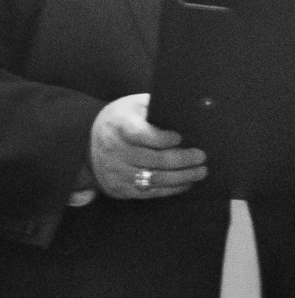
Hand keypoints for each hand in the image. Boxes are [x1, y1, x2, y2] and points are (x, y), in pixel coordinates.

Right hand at [89, 94, 205, 199]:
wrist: (89, 139)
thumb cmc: (123, 119)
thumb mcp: (135, 105)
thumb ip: (156, 106)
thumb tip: (187, 108)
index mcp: (120, 126)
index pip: (142, 135)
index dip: (162, 139)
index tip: (180, 137)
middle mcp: (115, 150)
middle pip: (154, 160)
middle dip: (183, 160)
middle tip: (202, 157)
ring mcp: (116, 171)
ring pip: (155, 178)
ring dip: (182, 177)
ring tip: (200, 171)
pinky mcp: (119, 187)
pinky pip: (149, 192)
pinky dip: (171, 189)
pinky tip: (186, 182)